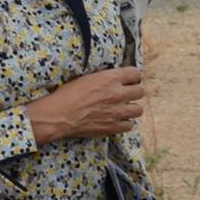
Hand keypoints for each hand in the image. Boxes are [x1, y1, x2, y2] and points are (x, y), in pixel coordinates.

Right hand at [25, 67, 144, 144]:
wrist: (59, 115)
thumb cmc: (66, 95)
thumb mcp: (85, 78)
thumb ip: (103, 78)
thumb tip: (112, 79)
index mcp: (110, 78)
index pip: (135, 73)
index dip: (132, 77)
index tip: (128, 80)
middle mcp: (118, 94)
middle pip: (140, 91)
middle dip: (133, 92)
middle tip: (124, 95)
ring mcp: (118, 112)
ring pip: (138, 109)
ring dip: (131, 108)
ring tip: (121, 109)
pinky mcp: (114, 126)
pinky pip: (130, 125)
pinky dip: (124, 123)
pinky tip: (115, 120)